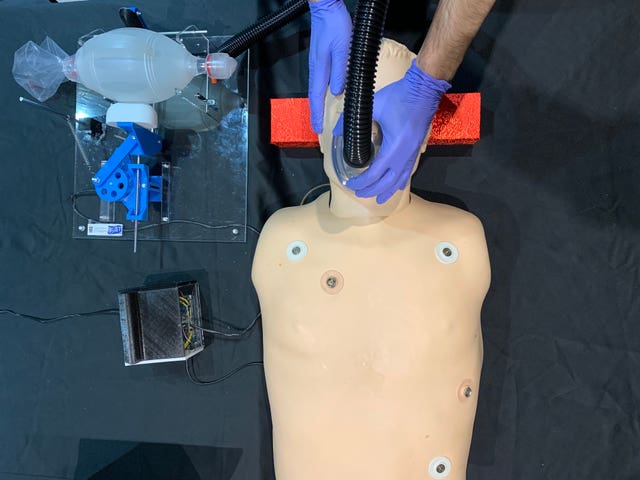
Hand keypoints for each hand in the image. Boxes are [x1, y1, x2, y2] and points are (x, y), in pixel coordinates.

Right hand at [308, 0, 351, 132]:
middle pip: (314, 96)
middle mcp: (315, 69)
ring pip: (316, 89)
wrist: (326, 8)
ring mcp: (317, 64)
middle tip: (317, 127)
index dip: (317, 115)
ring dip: (318, 104)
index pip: (316, 98)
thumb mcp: (342, 50)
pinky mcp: (321, 58)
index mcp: (319, 69)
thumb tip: (338, 92)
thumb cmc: (334, 25)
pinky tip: (327, 94)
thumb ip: (340, 72)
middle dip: (315, 113)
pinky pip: (319, 81)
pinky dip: (321, 92)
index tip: (317, 129)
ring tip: (321, 116)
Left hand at [334, 60, 450, 203]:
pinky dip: (400, 181)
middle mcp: (404, 156)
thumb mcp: (372, 105)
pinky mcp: (416, 149)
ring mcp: (413, 153)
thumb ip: (352, 119)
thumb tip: (336, 130)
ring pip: (400, 180)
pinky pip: (408, 172)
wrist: (424, 89)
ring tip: (379, 199)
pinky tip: (396, 185)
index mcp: (393, 148)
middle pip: (387, 183)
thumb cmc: (400, 96)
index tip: (350, 184)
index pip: (375, 174)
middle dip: (372, 191)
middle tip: (359, 193)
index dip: (362, 182)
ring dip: (388, 191)